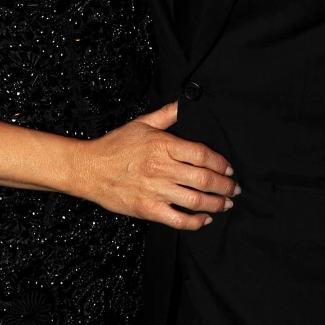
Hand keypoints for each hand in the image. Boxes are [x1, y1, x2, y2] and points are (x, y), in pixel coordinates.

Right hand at [77, 101, 239, 230]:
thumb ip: (167, 114)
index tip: (229, 168)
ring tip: (226, 203)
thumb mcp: (142, 123)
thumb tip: (186, 103)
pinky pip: (178, 219)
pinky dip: (196, 222)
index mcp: (161, 145)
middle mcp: (161, 168)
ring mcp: (155, 191)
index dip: (220, 162)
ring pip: (195, 200)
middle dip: (224, 185)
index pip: (201, 154)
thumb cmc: (115, 146)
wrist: (89, 169)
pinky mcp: (148, 210)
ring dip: (216, 203)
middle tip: (234, 188)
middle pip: (203, 179)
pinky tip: (205, 218)